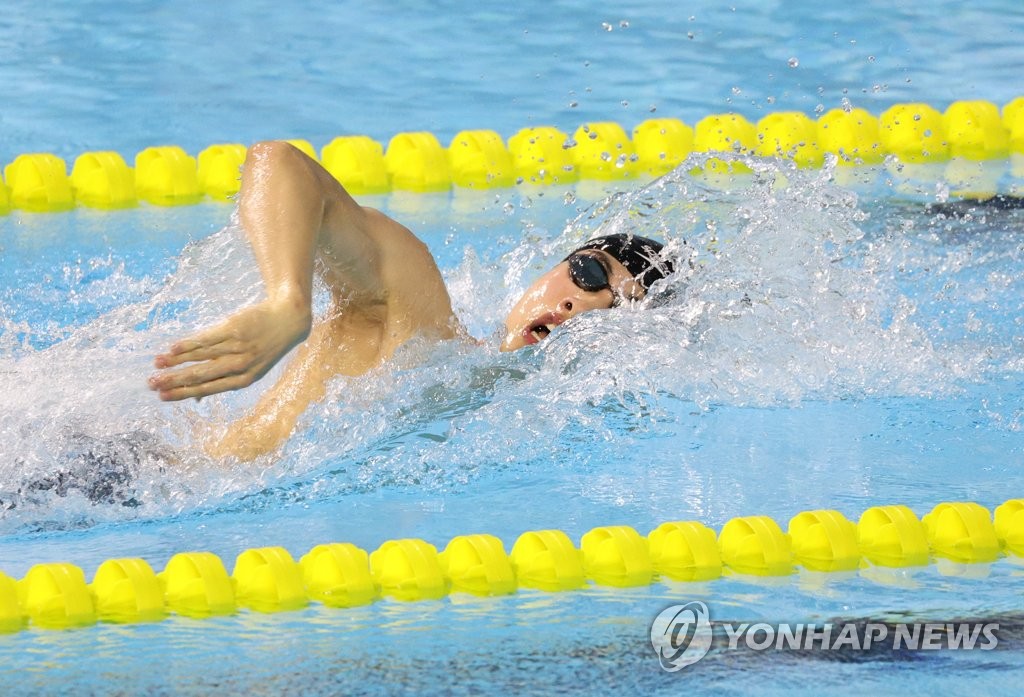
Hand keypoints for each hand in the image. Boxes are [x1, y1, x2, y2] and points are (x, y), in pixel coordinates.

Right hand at [149, 298, 310, 400]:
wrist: (288, 319)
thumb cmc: (265, 348)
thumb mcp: (252, 370)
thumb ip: (224, 381)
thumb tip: (197, 399)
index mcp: (244, 380)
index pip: (208, 389)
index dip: (184, 393)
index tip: (162, 397)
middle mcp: (240, 365)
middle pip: (201, 375)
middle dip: (174, 380)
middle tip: (152, 384)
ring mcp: (238, 346)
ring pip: (201, 356)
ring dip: (176, 361)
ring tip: (157, 364)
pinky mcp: (235, 328)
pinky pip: (207, 338)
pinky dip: (189, 344)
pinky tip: (173, 348)